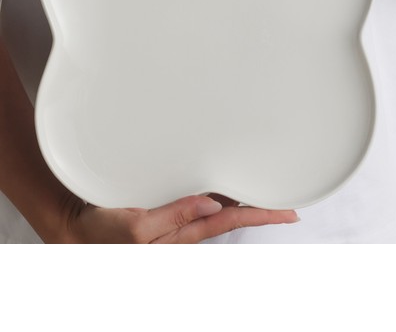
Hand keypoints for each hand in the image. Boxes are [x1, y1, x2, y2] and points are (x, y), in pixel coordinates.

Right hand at [61, 193, 298, 243]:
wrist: (79, 228)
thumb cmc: (105, 231)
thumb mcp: (138, 227)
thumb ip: (175, 216)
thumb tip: (212, 203)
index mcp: (182, 233)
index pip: (231, 221)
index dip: (262, 215)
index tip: (289, 211)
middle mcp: (186, 227)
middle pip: (232, 216)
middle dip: (260, 209)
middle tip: (287, 200)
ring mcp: (177, 221)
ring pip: (220, 209)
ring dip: (243, 201)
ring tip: (266, 191)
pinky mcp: (167, 212)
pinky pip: (201, 203)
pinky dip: (221, 195)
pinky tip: (228, 189)